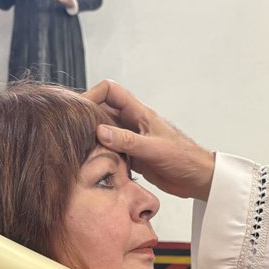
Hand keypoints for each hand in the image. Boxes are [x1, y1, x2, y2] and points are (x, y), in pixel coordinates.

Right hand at [86, 79, 215, 198]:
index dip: (93, 94)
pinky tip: (92, 163)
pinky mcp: (132, 156)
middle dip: (86, 117)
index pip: (111, 91)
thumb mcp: (153, 149)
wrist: (197, 178)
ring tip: (77, 148)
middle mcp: (133, 123)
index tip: (79, 110)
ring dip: (92, 138)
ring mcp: (131, 139)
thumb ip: (127, 141)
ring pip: (104, 132)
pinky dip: (101, 154)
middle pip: (102, 111)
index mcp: (139, 113)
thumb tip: (100, 131)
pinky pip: (111, 150)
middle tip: (71, 132)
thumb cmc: (183, 158)